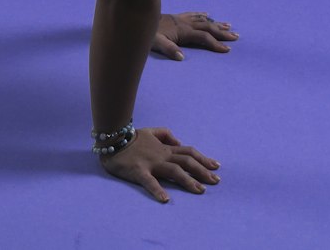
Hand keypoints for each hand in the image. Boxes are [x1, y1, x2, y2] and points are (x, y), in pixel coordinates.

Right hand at [98, 125, 220, 202]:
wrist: (113, 138)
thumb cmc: (131, 137)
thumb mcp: (151, 131)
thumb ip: (165, 134)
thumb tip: (179, 141)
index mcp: (165, 148)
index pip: (188, 152)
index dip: (203, 158)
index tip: (216, 166)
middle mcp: (162, 155)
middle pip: (186, 162)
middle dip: (203, 171)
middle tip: (216, 181)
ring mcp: (151, 163)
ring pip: (174, 171)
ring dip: (188, 181)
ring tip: (200, 190)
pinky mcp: (139, 171)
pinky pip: (149, 181)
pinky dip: (157, 190)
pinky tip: (165, 199)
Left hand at [152, 11, 239, 59]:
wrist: (139, 17)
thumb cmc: (148, 35)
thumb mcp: (156, 44)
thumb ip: (169, 50)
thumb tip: (181, 57)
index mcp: (183, 31)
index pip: (204, 37)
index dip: (216, 43)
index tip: (227, 50)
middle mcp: (186, 23)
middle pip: (208, 27)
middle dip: (222, 32)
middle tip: (236, 36)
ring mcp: (182, 18)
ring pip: (203, 20)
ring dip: (216, 23)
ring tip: (229, 25)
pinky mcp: (177, 16)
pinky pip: (194, 14)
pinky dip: (203, 15)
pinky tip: (207, 15)